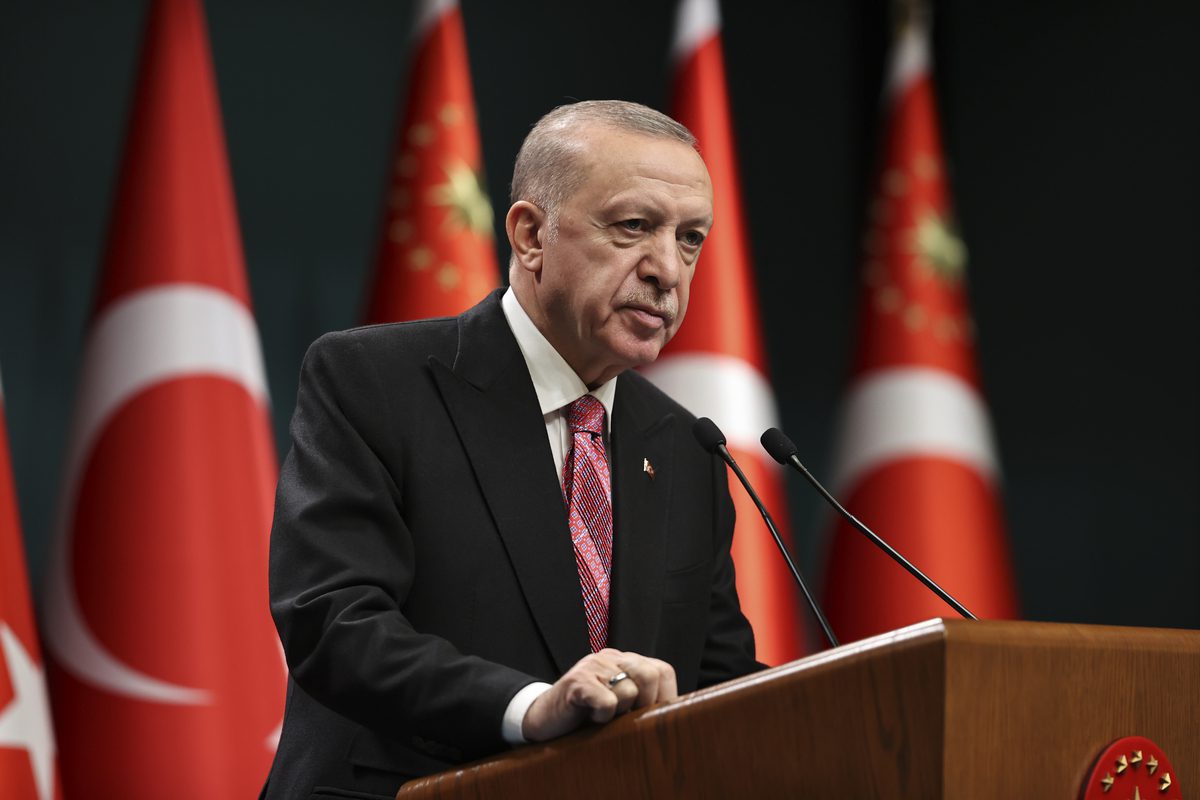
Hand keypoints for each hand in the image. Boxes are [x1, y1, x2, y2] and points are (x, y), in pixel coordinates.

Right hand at [521, 648, 677, 741]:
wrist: (542, 720)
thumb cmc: (585, 717)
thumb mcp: (620, 707)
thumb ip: (644, 702)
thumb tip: (678, 717)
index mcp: (625, 661)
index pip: (662, 672)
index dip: (665, 699)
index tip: (652, 720)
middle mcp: (610, 657)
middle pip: (651, 675)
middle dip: (645, 704)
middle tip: (626, 719)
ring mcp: (593, 666)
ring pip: (629, 690)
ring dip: (619, 713)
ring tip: (601, 717)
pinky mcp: (577, 682)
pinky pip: (607, 701)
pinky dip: (602, 717)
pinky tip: (588, 717)